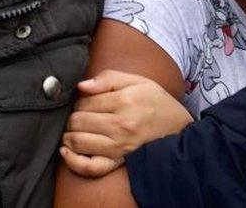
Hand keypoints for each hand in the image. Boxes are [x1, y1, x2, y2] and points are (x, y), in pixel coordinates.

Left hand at [60, 70, 192, 177]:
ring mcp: (119, 146)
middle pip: (78, 121)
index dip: (79, 101)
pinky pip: (91, 167)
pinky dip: (74, 161)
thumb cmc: (157, 102)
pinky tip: (66, 151)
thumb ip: (108, 78)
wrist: (178, 127)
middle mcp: (121, 125)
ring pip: (78, 141)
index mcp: (124, 101)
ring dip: (69, 135)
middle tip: (81, 115)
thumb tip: (81, 86)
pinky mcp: (119, 162)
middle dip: (73, 117)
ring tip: (74, 129)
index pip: (84, 102)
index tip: (86, 101)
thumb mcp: (137, 81)